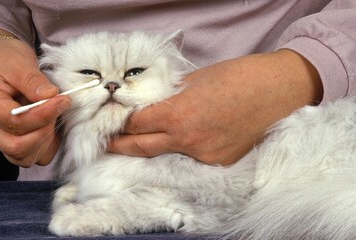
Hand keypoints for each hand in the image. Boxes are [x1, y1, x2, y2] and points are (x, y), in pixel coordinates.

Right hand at [0, 29, 70, 166]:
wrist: (0, 60)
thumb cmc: (6, 60)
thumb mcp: (19, 63)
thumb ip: (34, 81)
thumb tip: (51, 96)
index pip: (13, 121)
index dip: (41, 115)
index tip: (61, 100)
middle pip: (16, 146)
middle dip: (43, 132)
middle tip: (58, 110)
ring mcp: (2, 135)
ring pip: (23, 156)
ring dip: (45, 142)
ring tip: (54, 119)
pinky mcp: (15, 139)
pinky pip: (31, 156)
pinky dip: (45, 148)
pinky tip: (53, 129)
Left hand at [108, 49, 322, 164]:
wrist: (278, 90)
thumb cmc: (238, 77)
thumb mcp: (196, 80)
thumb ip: (170, 96)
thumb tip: (152, 105)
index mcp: (178, 115)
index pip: (135, 124)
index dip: (120, 123)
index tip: (112, 122)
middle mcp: (187, 141)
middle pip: (141, 148)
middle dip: (121, 145)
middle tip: (108, 143)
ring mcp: (204, 156)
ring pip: (166, 155)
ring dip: (153, 148)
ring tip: (144, 140)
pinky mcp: (219, 162)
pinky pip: (191, 159)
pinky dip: (182, 151)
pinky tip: (183, 141)